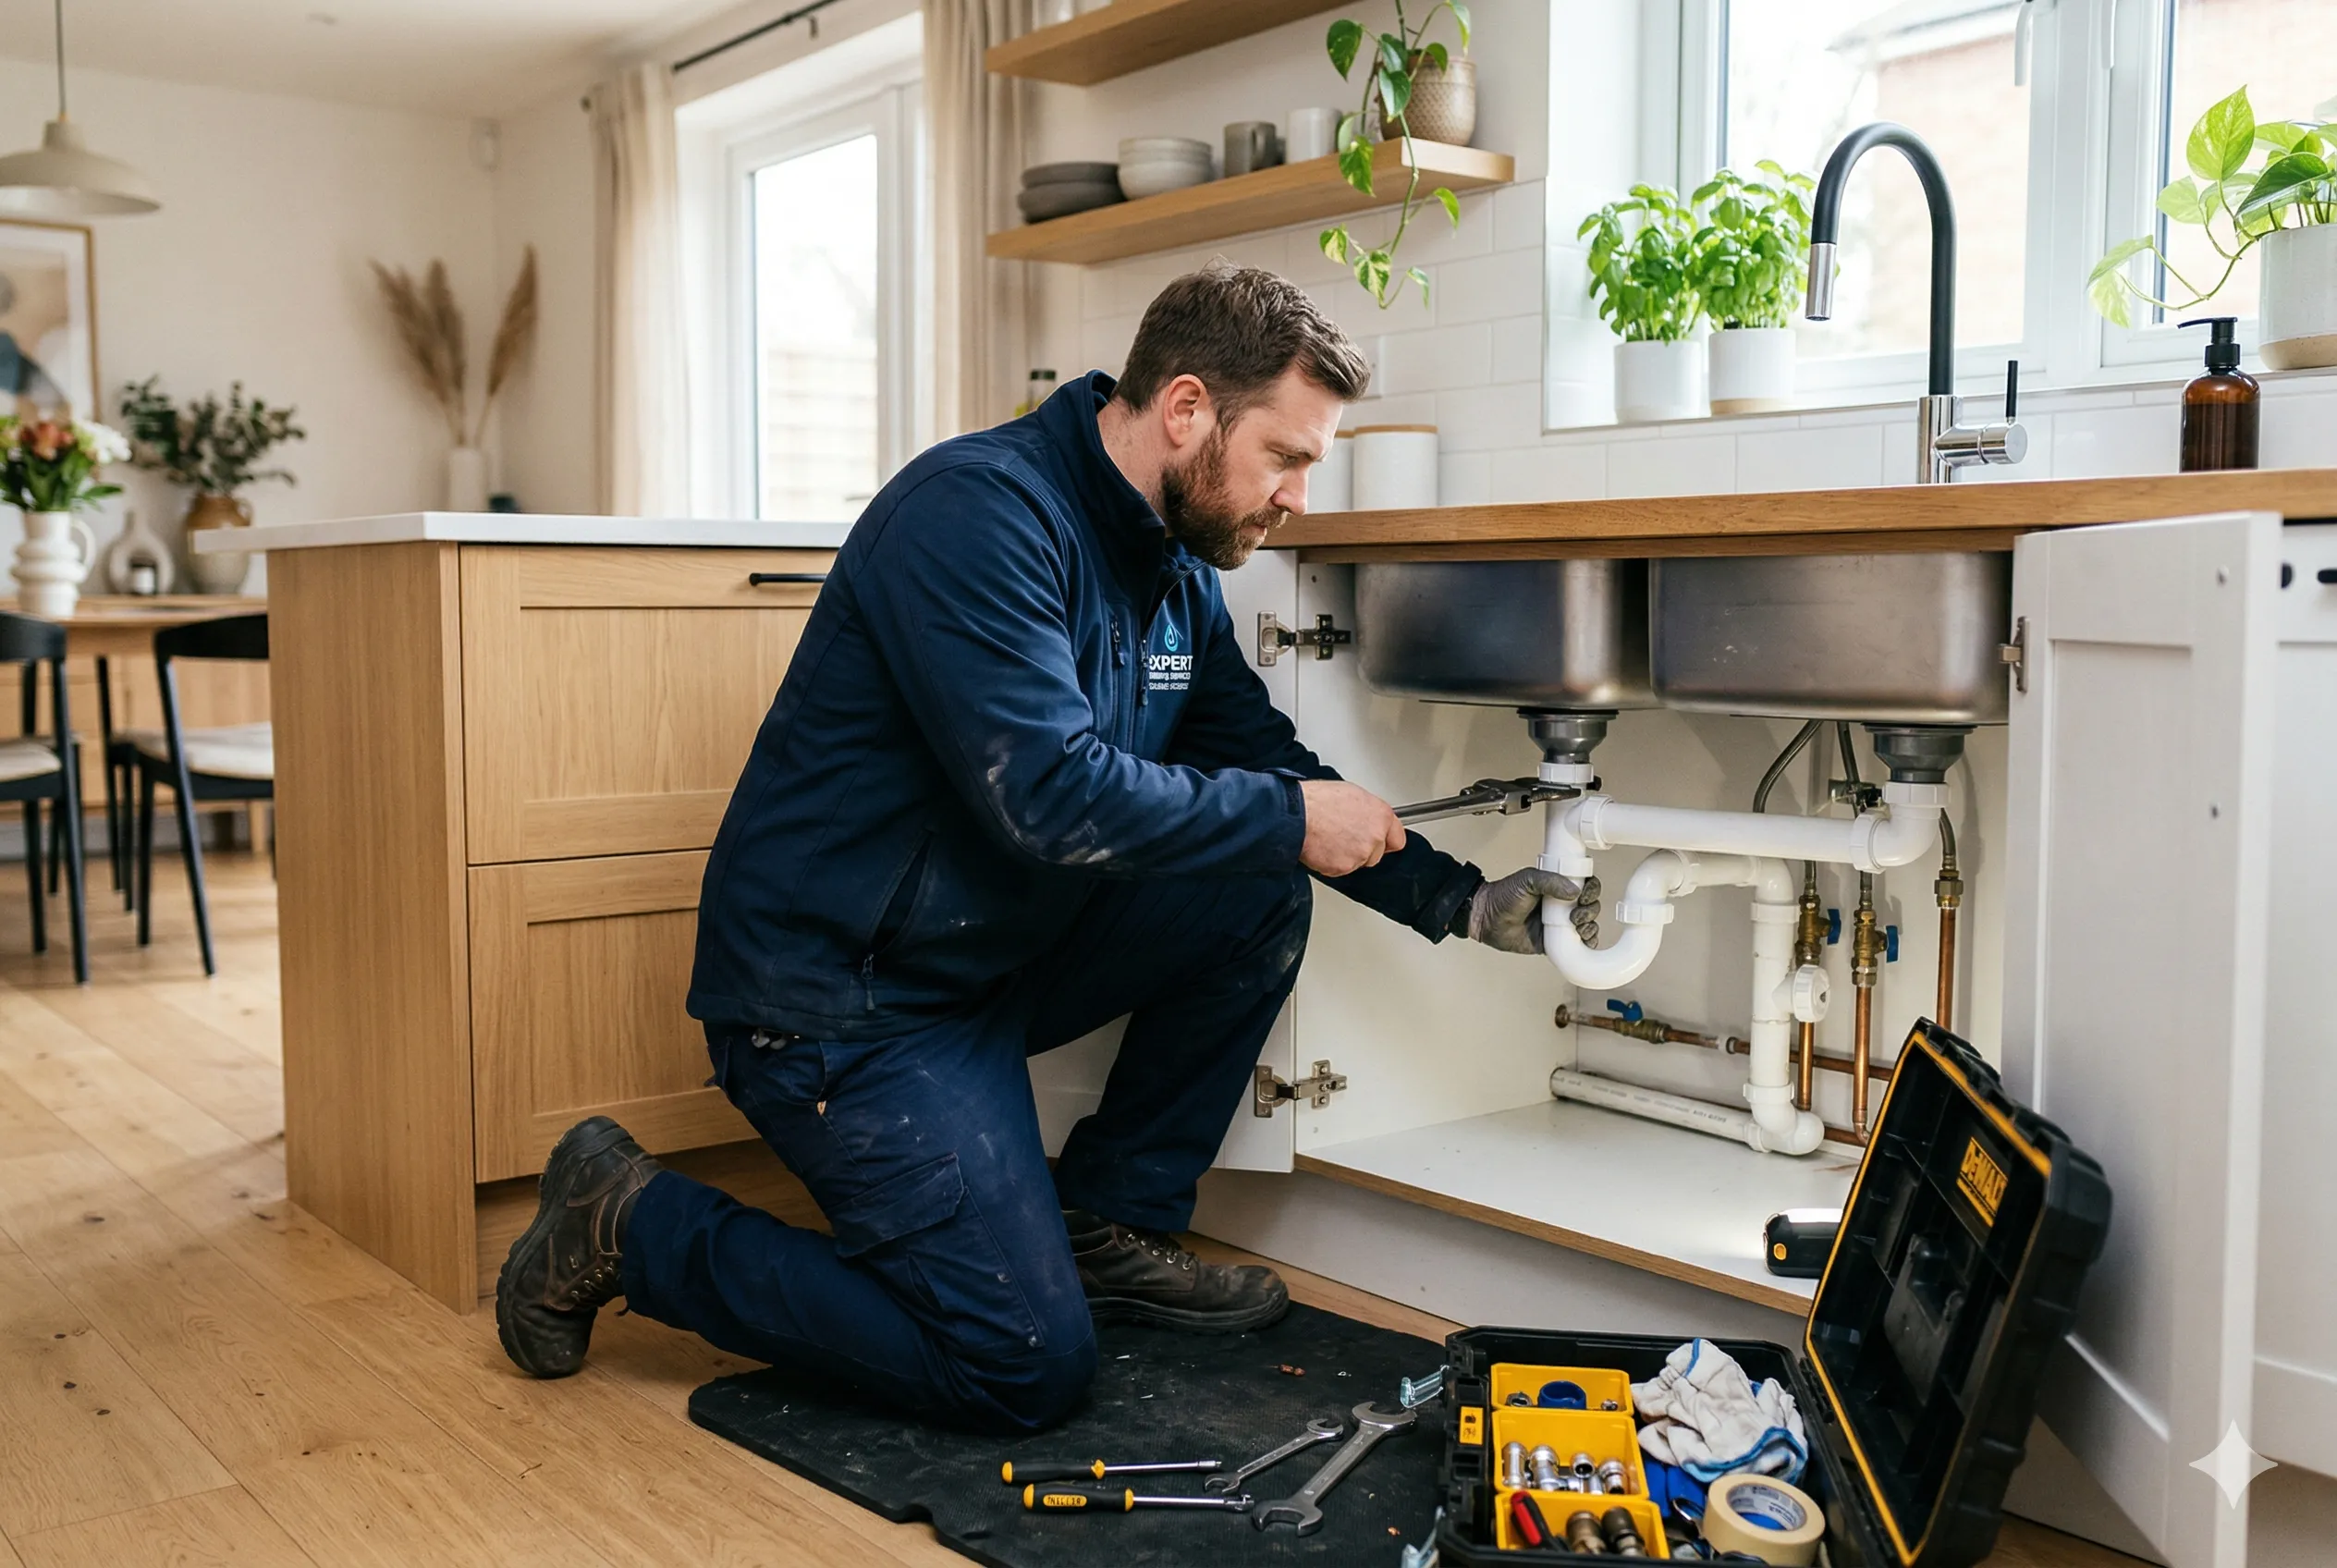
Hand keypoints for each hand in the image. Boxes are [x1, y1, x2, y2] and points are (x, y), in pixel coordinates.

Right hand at [1298, 780, 1405, 876]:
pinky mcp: (1344, 867)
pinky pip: (1340, 870)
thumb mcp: (1351, 794)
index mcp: (1381, 815)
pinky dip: (1331, 863)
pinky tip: (1322, 847)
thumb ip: (1366, 812)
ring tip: (1328, 838)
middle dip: (1362, 849)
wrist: (1297, 815)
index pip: (1397, 839)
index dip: (1385, 841)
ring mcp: (1361, 854)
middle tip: (1343, 837)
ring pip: (1358, 863)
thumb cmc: (1317, 800)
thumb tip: (1364, 818)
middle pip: (1376, 854)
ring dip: (1346, 856)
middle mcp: (1375, 836)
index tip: (1381, 843)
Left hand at [1466, 866, 1587, 953]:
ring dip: (1589, 925)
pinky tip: (1584, 941)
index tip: (1585, 894)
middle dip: (1590, 909)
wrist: (1486, 919)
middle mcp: (1561, 905)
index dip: (1590, 890)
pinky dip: (1586, 943)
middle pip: (1590, 906)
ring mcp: (1559, 924)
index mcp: (1557, 887)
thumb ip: (1550, 881)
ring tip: (1576, 925)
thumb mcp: (1527, 880)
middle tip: (1576, 913)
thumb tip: (1574, 890)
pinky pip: (1577, 945)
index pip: (1584, 885)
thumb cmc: (1502, 896)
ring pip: (1587, 925)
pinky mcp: (1555, 942)